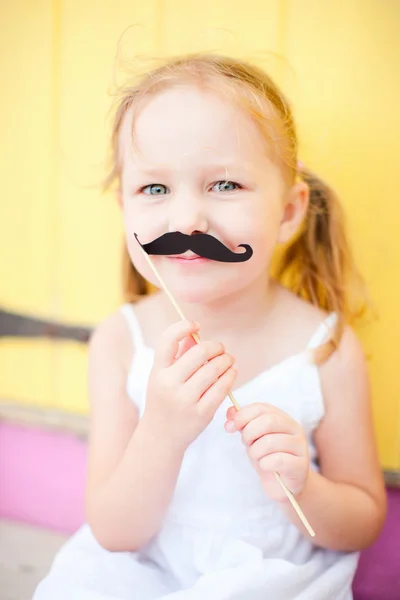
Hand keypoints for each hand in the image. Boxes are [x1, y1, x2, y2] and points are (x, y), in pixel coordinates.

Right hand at [142, 319, 236, 451]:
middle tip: (221, 348)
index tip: (196, 325)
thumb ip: (178, 354)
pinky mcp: (201, 413)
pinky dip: (230, 376)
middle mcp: (169, 384)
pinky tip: (232, 372)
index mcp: (158, 371)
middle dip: (215, 346)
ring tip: (229, 359)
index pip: (167, 339)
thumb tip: (195, 333)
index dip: (183, 326)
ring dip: (226, 360)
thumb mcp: (163, 375)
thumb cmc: (164, 398)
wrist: (160, 436)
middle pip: (199, 353)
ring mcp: (185, 400)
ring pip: (214, 370)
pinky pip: (222, 388)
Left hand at [224, 403, 309, 501]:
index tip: (230, 427)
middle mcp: (295, 429)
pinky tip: (266, 467)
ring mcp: (300, 446)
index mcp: (283, 418)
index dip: (243, 415)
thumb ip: (242, 424)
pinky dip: (265, 464)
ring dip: (255, 452)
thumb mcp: (252, 439)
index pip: (262, 408)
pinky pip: (277, 460)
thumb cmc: (267, 458)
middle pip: (268, 421)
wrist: (282, 485)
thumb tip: (230, 411)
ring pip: (270, 442)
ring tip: (256, 457)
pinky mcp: (300, 465)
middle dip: (249, 433)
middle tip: (246, 444)